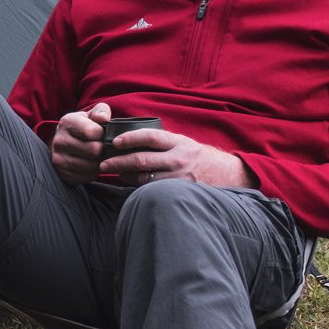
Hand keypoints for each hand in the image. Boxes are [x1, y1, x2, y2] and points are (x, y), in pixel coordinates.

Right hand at [50, 102, 112, 184]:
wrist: (65, 143)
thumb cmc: (84, 127)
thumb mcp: (91, 115)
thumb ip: (101, 111)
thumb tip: (104, 118)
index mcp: (67, 122)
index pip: (92, 131)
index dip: (103, 134)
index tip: (104, 135)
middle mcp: (59, 140)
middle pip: (94, 150)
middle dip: (103, 150)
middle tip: (104, 148)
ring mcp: (58, 158)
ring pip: (92, 165)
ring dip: (100, 162)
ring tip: (99, 156)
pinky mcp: (62, 173)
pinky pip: (87, 177)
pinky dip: (94, 173)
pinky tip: (92, 165)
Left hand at [98, 125, 253, 188]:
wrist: (226, 175)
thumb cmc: (197, 157)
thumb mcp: (183, 142)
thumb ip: (161, 141)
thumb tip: (130, 138)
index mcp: (178, 142)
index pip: (149, 136)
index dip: (130, 138)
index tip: (115, 141)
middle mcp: (178, 158)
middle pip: (142, 159)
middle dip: (118, 162)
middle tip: (103, 164)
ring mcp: (178, 178)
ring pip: (144, 178)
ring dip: (124, 177)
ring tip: (114, 174)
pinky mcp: (178, 192)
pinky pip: (152, 190)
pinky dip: (137, 188)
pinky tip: (128, 185)